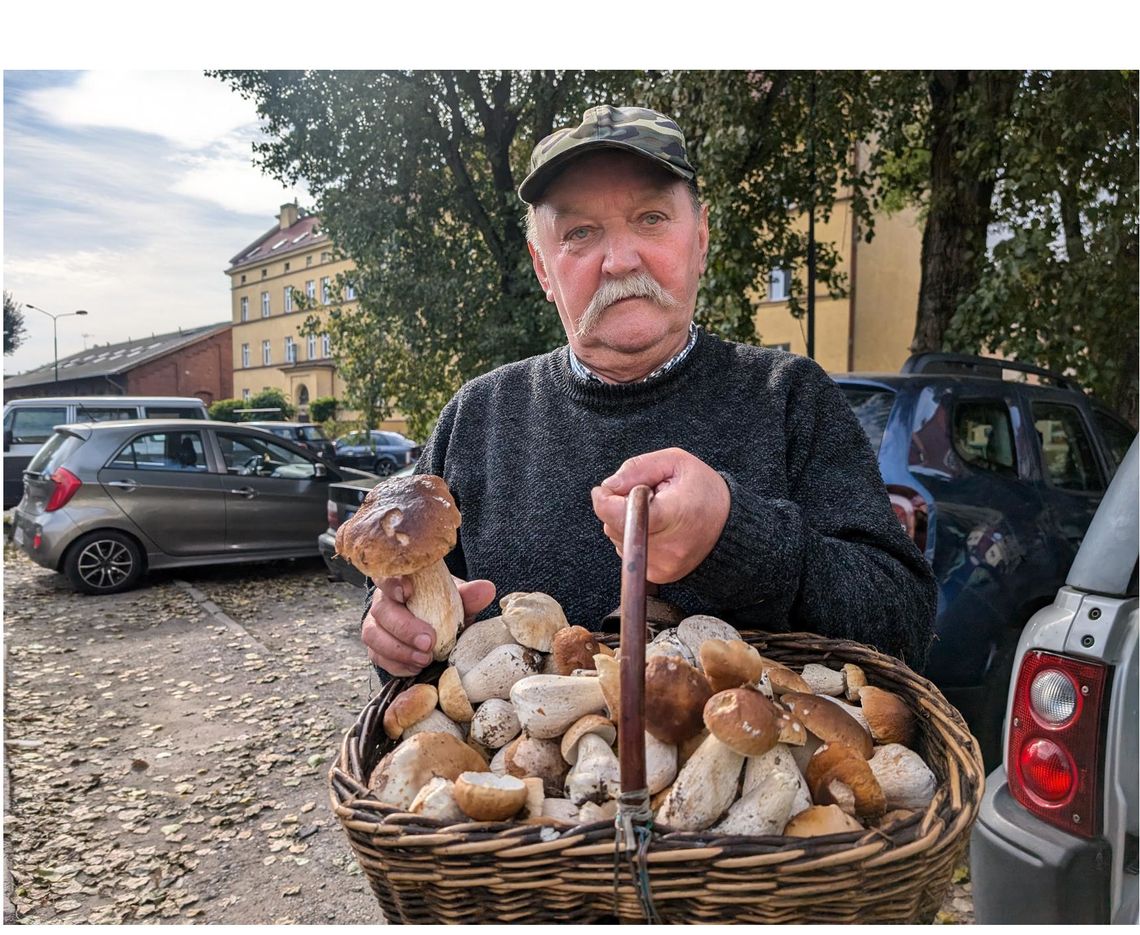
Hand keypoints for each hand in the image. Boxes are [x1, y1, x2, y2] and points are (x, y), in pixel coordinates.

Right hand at [362, 575, 495, 676]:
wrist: (434, 626)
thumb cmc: (442, 606)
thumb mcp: (456, 599)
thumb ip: (468, 595)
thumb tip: (486, 590)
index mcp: (399, 581)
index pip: (387, 575)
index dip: (392, 583)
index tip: (407, 592)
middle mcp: (382, 601)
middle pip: (381, 610)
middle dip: (404, 627)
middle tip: (428, 642)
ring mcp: (375, 625)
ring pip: (374, 636)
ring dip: (399, 650)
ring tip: (425, 659)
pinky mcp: (375, 648)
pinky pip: (378, 657)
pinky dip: (397, 664)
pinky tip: (416, 667)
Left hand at [591, 448, 729, 583]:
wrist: (730, 526)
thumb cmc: (704, 490)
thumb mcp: (676, 462)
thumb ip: (638, 468)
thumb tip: (607, 486)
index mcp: (672, 514)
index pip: (618, 514)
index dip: (605, 499)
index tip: (607, 489)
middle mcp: (667, 546)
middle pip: (613, 526)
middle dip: (619, 507)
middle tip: (646, 497)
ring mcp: (662, 565)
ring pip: (618, 539)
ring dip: (626, 523)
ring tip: (656, 513)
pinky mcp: (660, 575)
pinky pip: (629, 552)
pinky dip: (635, 537)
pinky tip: (657, 528)